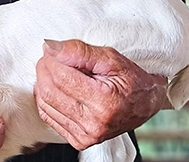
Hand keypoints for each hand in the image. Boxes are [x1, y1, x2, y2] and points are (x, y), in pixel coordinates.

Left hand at [33, 39, 167, 149]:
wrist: (145, 105)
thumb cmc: (131, 80)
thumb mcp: (111, 58)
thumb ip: (80, 51)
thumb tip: (51, 48)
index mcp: (104, 102)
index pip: (61, 77)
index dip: (51, 59)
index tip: (52, 49)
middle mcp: (94, 123)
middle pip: (50, 91)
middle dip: (44, 69)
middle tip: (51, 57)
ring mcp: (86, 136)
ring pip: (45, 104)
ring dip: (43, 83)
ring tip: (54, 70)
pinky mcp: (79, 141)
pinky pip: (49, 117)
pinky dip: (46, 99)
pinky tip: (54, 88)